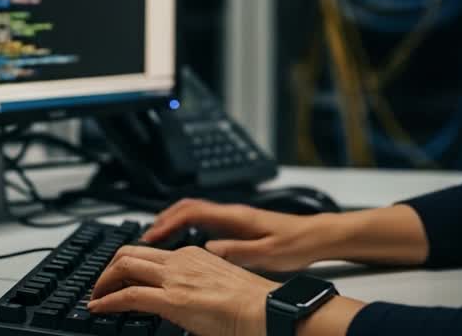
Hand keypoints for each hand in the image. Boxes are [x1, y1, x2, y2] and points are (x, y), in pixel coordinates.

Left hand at [89, 245, 277, 335]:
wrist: (266, 311)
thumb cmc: (252, 305)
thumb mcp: (218, 286)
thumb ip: (197, 287)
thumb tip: (188, 303)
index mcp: (193, 255)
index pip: (150, 253)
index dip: (128, 264)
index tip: (119, 277)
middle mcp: (180, 260)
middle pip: (130, 252)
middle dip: (108, 268)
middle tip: (100, 284)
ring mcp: (175, 277)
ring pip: (124, 266)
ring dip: (103, 281)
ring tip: (95, 297)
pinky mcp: (171, 299)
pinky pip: (128, 295)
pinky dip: (107, 301)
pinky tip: (98, 308)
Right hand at [141, 198, 335, 271]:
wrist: (317, 236)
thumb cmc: (297, 243)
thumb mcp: (268, 254)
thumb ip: (237, 251)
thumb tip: (208, 248)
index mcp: (236, 216)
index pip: (192, 212)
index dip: (168, 223)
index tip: (151, 235)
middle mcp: (232, 213)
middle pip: (187, 207)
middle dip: (163, 220)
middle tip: (145, 237)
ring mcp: (234, 217)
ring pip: (194, 212)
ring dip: (172, 222)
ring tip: (156, 239)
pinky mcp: (238, 225)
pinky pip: (204, 220)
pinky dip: (186, 226)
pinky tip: (183, 241)